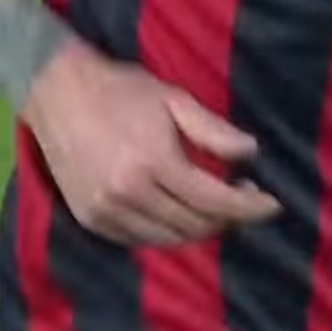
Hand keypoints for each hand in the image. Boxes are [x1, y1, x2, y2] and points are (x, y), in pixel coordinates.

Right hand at [21, 37, 281, 246]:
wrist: (57, 92)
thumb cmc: (122, 90)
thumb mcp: (174, 100)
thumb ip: (214, 131)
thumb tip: (252, 154)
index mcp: (154, 163)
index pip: (215, 201)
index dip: (250, 207)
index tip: (274, 204)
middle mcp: (129, 195)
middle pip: (195, 225)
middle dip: (230, 218)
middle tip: (245, 198)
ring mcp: (106, 212)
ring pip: (169, 239)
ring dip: (200, 229)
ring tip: (216, 207)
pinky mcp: (90, 220)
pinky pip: (140, 240)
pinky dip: (167, 233)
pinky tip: (179, 212)